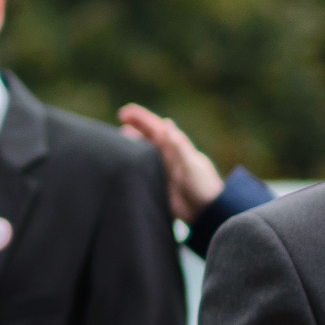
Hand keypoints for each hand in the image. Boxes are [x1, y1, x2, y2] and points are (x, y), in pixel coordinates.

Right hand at [117, 102, 225, 224]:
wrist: (206, 212)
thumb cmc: (203, 186)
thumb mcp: (191, 164)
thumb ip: (178, 146)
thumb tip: (167, 124)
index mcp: (176, 147)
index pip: (156, 127)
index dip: (141, 118)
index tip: (125, 112)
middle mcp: (168, 155)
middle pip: (149, 135)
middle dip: (135, 125)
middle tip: (120, 117)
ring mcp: (163, 168)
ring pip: (144, 151)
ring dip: (133, 143)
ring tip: (118, 138)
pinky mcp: (159, 182)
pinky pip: (143, 169)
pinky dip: (133, 163)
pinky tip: (124, 163)